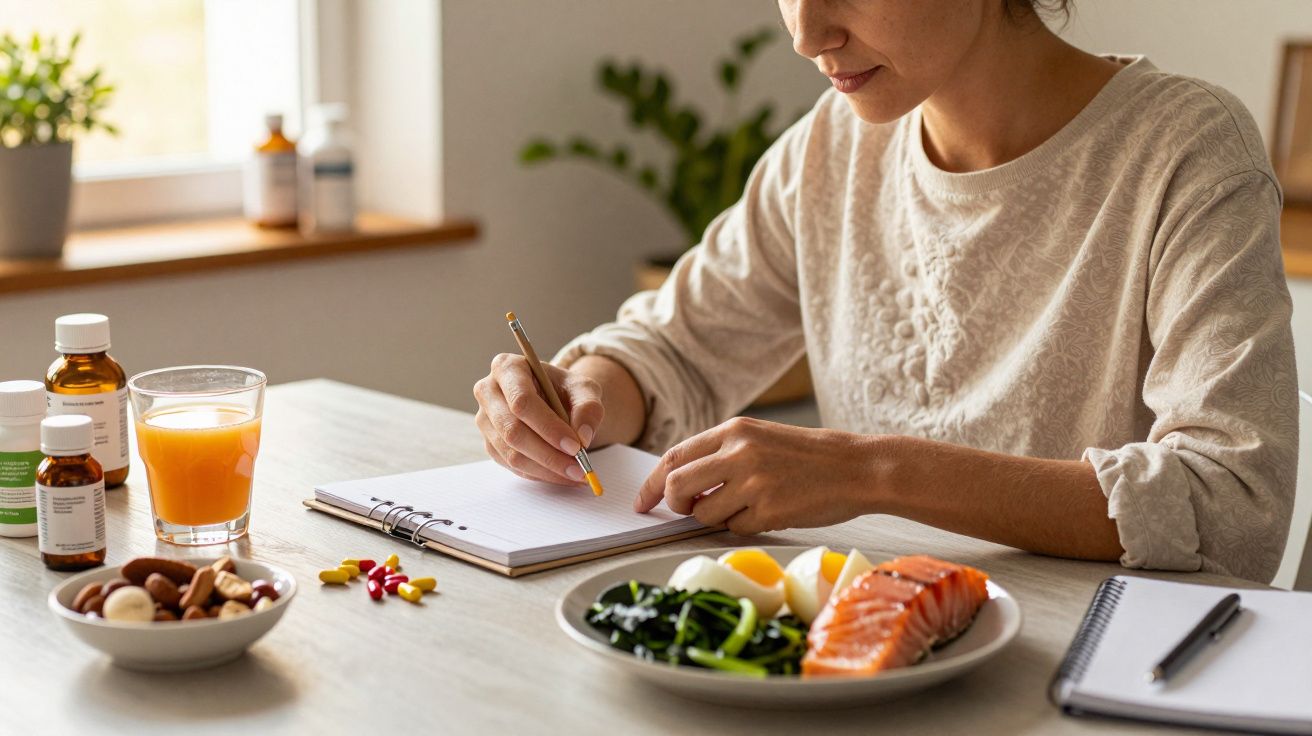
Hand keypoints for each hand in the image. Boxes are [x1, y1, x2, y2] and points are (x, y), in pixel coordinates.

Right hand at [473, 353, 603, 485]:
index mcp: (507, 367)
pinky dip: (539, 474)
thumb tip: (582, 437)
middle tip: (578, 467)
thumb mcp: (584, 389)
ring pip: (511, 453)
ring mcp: (485, 420)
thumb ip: (588, 407)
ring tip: (575, 473)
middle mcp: (488, 392)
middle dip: (548, 454)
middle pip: (512, 430)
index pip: (522, 401)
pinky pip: (512, 466)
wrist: (553, 398)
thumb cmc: (564, 389)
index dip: (548, 426)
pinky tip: (561, 474)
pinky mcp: (490, 443)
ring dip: (546, 469)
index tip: (575, 445)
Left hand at [633, 417, 875, 534]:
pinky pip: (734, 528)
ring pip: (703, 513)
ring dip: (714, 518)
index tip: (642, 502)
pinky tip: (769, 512)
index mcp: (734, 431)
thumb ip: (721, 455)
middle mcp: (739, 453)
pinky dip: (743, 526)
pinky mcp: (769, 511)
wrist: (858, 467)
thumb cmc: (808, 456)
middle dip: (675, 505)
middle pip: (677, 486)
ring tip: (744, 507)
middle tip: (689, 510)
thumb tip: (681, 485)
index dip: (652, 483)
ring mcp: (754, 483)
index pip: (674, 456)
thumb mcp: (760, 439)